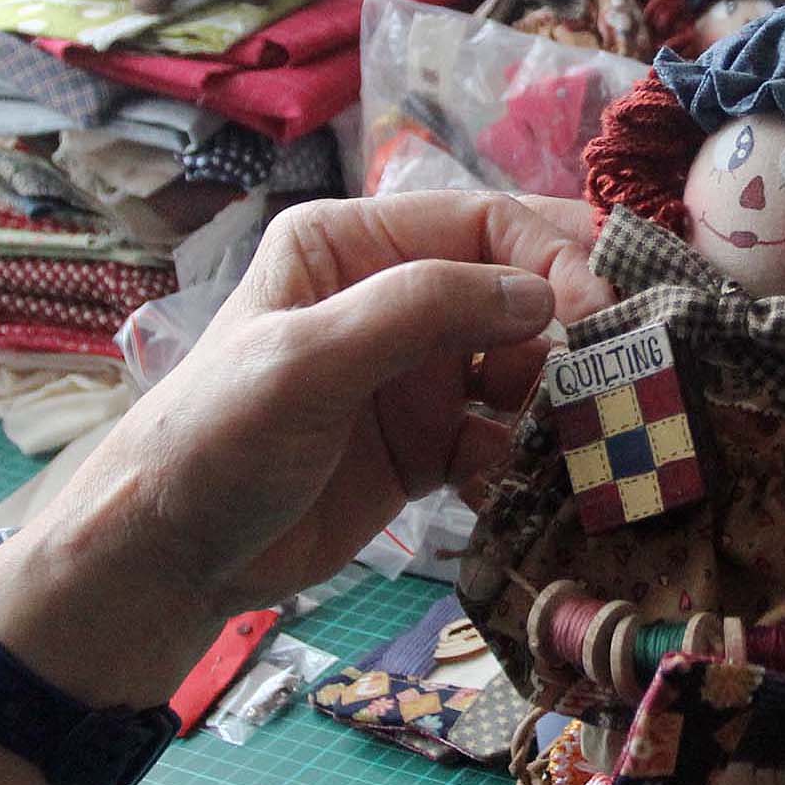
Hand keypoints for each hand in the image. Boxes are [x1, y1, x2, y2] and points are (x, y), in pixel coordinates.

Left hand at [0, 193, 613, 703]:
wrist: (166, 558)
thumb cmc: (216, 438)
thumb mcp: (308, 359)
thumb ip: (420, 310)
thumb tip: (541, 293)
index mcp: (352, 246)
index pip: (481, 226)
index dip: (548, 259)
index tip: (599, 313)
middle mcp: (391, 299)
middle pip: (514, 293)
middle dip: (567, 332)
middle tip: (617, 376)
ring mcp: (412, 375)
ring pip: (521, 367)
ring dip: (552, 401)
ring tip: (563, 439)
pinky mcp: (424, 446)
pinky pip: (502, 436)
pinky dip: (519, 456)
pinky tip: (504, 483)